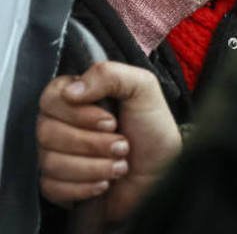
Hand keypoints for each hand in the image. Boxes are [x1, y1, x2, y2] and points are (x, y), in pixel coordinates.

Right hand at [37, 61, 181, 222]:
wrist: (163, 172)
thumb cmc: (153, 128)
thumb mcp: (143, 89)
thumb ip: (110, 75)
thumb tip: (71, 91)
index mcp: (77, 98)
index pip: (50, 98)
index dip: (77, 113)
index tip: (111, 121)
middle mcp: (60, 125)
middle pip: (46, 132)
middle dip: (92, 143)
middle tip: (123, 145)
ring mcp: (56, 155)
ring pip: (49, 162)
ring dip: (93, 167)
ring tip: (121, 165)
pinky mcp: (57, 185)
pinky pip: (51, 187)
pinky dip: (84, 188)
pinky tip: (105, 184)